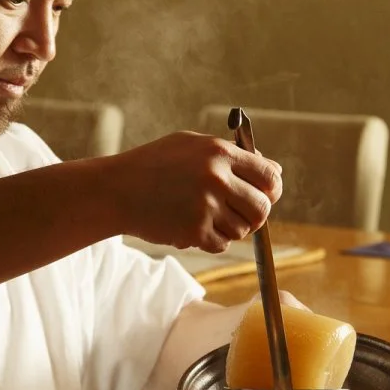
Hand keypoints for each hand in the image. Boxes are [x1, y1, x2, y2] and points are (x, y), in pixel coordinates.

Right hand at [101, 132, 282, 251]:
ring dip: (230, 228)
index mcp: (220, 153)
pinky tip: (192, 226)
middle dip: (256, 215)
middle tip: (241, 215)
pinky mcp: (193, 231)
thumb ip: (231, 154)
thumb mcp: (191, 145)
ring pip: (243, 229)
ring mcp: (205, 206)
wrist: (116, 190)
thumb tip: (273, 171)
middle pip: (262, 208)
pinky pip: (222, 244)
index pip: (270, 176)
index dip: (272, 190)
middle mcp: (216, 178)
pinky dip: (212, 241)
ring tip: (207, 217)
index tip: (266, 195)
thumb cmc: (154, 165)